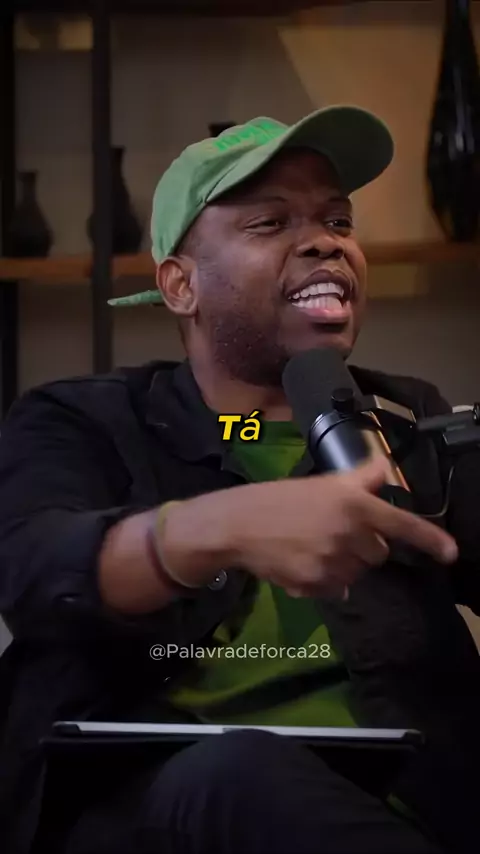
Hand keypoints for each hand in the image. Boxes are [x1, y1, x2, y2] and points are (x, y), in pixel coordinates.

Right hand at [190, 457, 457, 598]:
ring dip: (344, 565)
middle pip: (378, 553)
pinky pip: (337, 590)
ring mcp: (333, 562)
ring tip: (313, 548)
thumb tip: (385, 469)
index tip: (451, 553)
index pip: (400, 524)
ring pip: (357, 574)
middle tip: (333, 533)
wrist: (237, 524)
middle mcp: (348, 533)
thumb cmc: (278, 498)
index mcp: (352, 504)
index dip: (429, 540)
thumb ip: (358, 479)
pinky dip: (325, 581)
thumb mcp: (321, 483)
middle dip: (363, 546)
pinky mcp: (316, 584)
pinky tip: (303, 563)